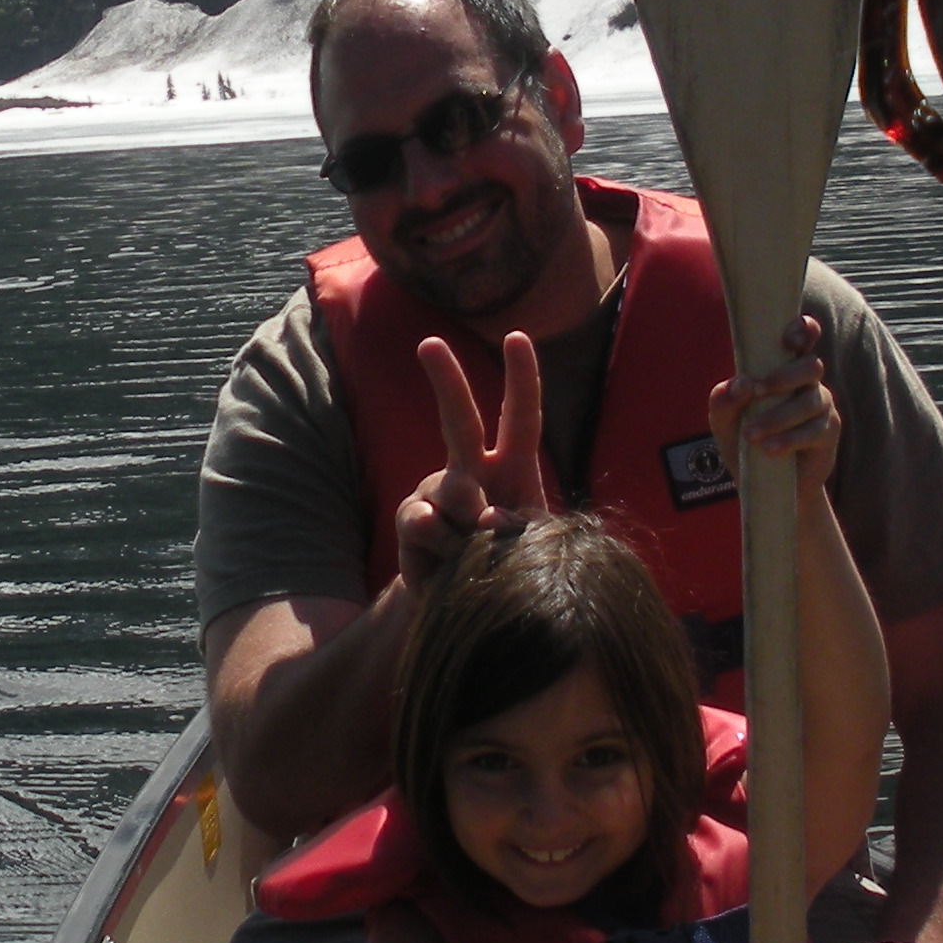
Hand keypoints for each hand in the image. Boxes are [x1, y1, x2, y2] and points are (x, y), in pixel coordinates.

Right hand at [393, 334, 553, 594]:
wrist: (467, 607)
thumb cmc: (511, 568)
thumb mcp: (529, 548)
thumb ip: (514, 527)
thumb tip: (478, 516)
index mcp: (512, 468)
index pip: (520, 417)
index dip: (521, 378)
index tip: (515, 336)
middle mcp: (471, 471)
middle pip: (459, 419)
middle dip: (446, 380)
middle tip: (428, 343)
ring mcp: (436, 493)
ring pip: (453, 488)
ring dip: (472, 524)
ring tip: (478, 553)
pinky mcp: (412, 522)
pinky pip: (426, 522)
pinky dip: (445, 545)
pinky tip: (446, 561)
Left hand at [707, 315, 840, 490]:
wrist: (763, 485)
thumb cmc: (743, 442)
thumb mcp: (723, 421)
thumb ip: (724, 400)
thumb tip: (742, 383)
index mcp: (782, 369)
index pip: (802, 339)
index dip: (802, 331)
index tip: (789, 338)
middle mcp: (807, 383)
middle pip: (810, 366)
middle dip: (784, 376)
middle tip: (756, 391)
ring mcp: (822, 407)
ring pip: (810, 401)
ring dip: (778, 417)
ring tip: (751, 436)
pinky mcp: (829, 433)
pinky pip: (815, 430)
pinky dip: (790, 438)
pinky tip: (770, 450)